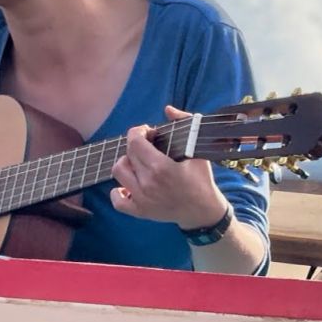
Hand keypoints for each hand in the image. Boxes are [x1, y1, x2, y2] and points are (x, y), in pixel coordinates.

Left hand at [109, 105, 228, 228]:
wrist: (204, 211)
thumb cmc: (201, 179)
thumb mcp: (197, 149)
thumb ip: (184, 123)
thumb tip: (167, 109)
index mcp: (161, 167)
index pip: (135, 141)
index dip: (139, 132)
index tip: (150, 133)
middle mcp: (147, 183)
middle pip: (127, 154)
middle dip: (136, 145)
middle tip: (148, 147)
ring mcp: (142, 199)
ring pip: (118, 172)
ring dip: (127, 163)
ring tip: (140, 163)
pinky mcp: (140, 212)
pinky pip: (117, 201)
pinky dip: (118, 192)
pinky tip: (128, 185)